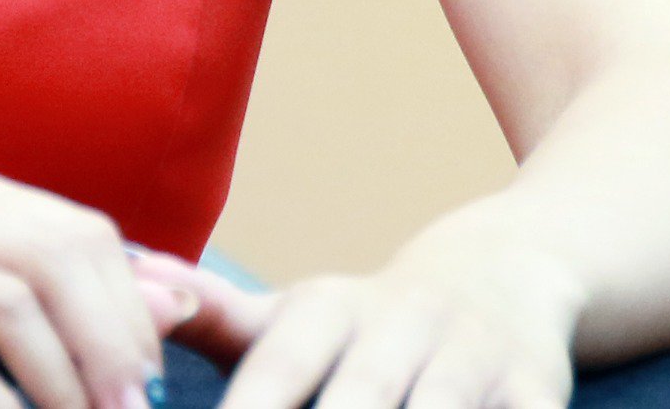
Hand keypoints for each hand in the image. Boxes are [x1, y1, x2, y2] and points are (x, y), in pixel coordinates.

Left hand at [169, 216, 586, 408]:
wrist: (506, 273)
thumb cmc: (369, 322)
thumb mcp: (295, 313)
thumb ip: (214, 317)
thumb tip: (132, 283)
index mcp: (329, 309)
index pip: (277, 373)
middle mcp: (402, 324)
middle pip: (355, 407)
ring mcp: (473, 359)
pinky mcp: (537, 390)